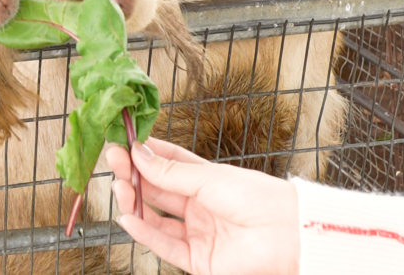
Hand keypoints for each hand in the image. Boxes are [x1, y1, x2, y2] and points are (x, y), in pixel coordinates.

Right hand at [106, 138, 298, 274]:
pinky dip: (144, 233)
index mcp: (207, 181)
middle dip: (134, 175)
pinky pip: (165, 245)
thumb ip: (171, 173)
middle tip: (114, 161)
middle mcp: (200, 206)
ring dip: (135, 202)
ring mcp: (198, 233)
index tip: (123, 144)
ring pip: (156, 218)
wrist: (288, 235)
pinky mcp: (198, 260)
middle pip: (158, 190)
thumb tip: (139, 154)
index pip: (168, 164)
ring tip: (120, 188)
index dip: (145, 155)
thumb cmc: (259, 198)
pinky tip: (128, 218)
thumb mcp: (210, 178)